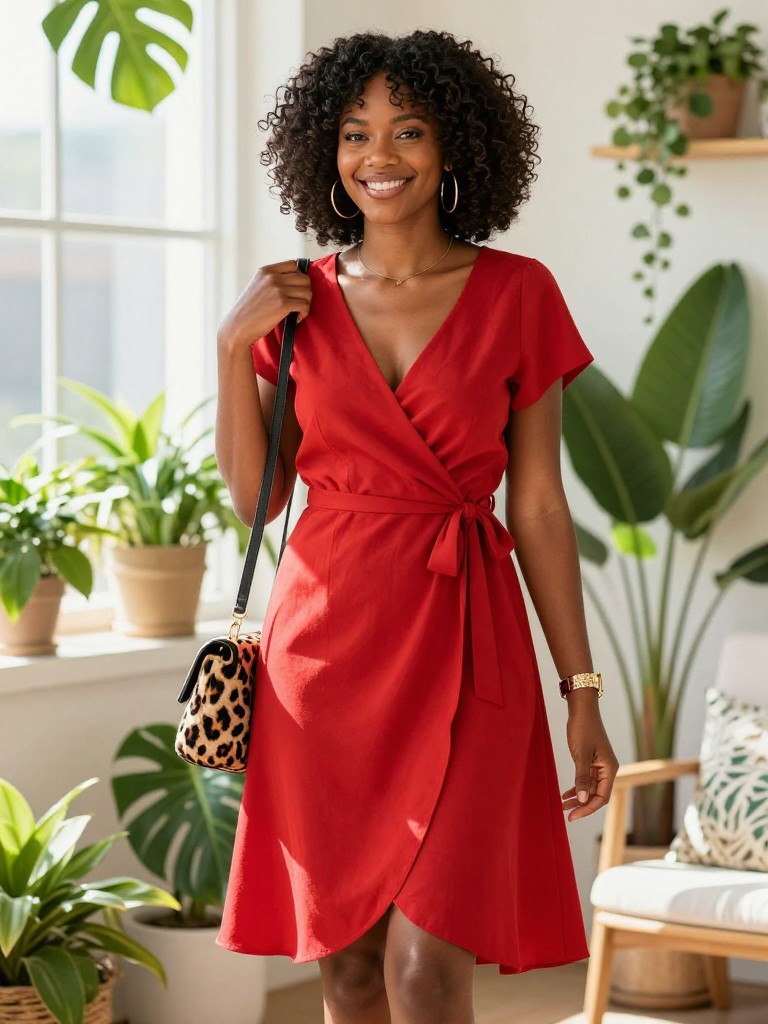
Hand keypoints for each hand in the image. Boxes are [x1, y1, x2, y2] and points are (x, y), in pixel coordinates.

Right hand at [217, 258, 312, 347]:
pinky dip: (304, 313)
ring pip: (307, 292)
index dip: (300, 277)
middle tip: (299, 302)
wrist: (238, 327)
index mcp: (266, 270)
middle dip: (305, 292)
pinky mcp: (283, 304)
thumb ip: (272, 280)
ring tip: (298, 311)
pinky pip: (305, 305)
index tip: (297, 289)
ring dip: (306, 303)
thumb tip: (295, 281)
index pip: (294, 265)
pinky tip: (296, 318)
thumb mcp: (257, 286)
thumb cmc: (248, 311)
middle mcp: (272, 277)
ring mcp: (278, 289)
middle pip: (304, 278)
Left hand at [561, 702, 618, 820]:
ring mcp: (599, 766)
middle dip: (581, 805)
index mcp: (609, 769)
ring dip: (577, 797)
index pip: (601, 797)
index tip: (573, 816)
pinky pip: (585, 780)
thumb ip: (582, 778)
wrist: (582, 709)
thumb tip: (582, 800)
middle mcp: (607, 770)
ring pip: (589, 788)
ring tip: (562, 805)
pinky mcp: (591, 761)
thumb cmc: (583, 729)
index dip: (587, 808)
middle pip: (596, 795)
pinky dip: (577, 787)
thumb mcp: (581, 755)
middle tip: (565, 813)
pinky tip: (566, 794)